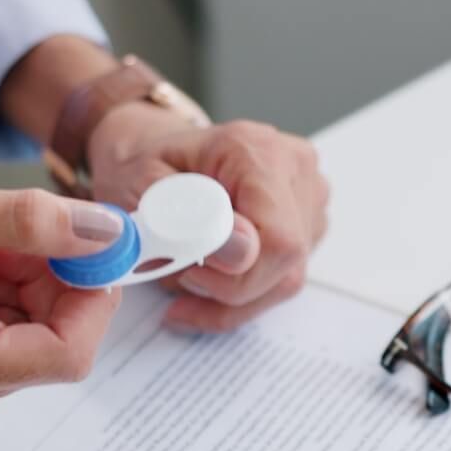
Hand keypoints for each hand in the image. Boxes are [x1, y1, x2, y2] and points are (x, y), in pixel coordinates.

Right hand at [0, 174, 123, 423]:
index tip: (97, 243)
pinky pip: (13, 324)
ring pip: (39, 328)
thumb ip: (33, 223)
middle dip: (55, 279)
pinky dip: (10, 282)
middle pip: (56, 340)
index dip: (93, 296)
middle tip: (23, 228)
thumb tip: (108, 233)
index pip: (67, 353)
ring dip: (28, 275)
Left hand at [85, 103, 328, 331]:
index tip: (191, 272)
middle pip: (286, 264)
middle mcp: (294, 168)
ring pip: (287, 279)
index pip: (278, 238)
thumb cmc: (149, 164)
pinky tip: (208, 285)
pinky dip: (243, 294)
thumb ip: (184, 216)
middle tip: (182, 279)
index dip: (239, 273)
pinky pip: (284, 278)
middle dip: (229, 290)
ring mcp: (309, 197)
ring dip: (234, 300)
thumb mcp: (140, 184)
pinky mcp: (309, 223)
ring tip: (187, 285)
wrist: (161, 154)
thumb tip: (238, 249)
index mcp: (257, 150)